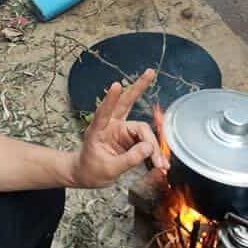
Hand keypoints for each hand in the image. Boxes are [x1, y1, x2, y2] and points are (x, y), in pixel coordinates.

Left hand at [70, 69, 166, 187]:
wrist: (87, 175)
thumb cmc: (91, 170)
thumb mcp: (109, 170)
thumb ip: (129, 159)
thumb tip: (149, 148)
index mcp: (98, 130)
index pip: (103, 112)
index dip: (110, 99)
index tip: (116, 86)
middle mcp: (111, 124)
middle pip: (126, 103)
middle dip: (139, 87)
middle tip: (150, 72)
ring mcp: (121, 129)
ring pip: (143, 129)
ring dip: (153, 145)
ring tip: (160, 163)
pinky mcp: (130, 137)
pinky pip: (146, 141)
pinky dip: (154, 151)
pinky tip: (160, 162)